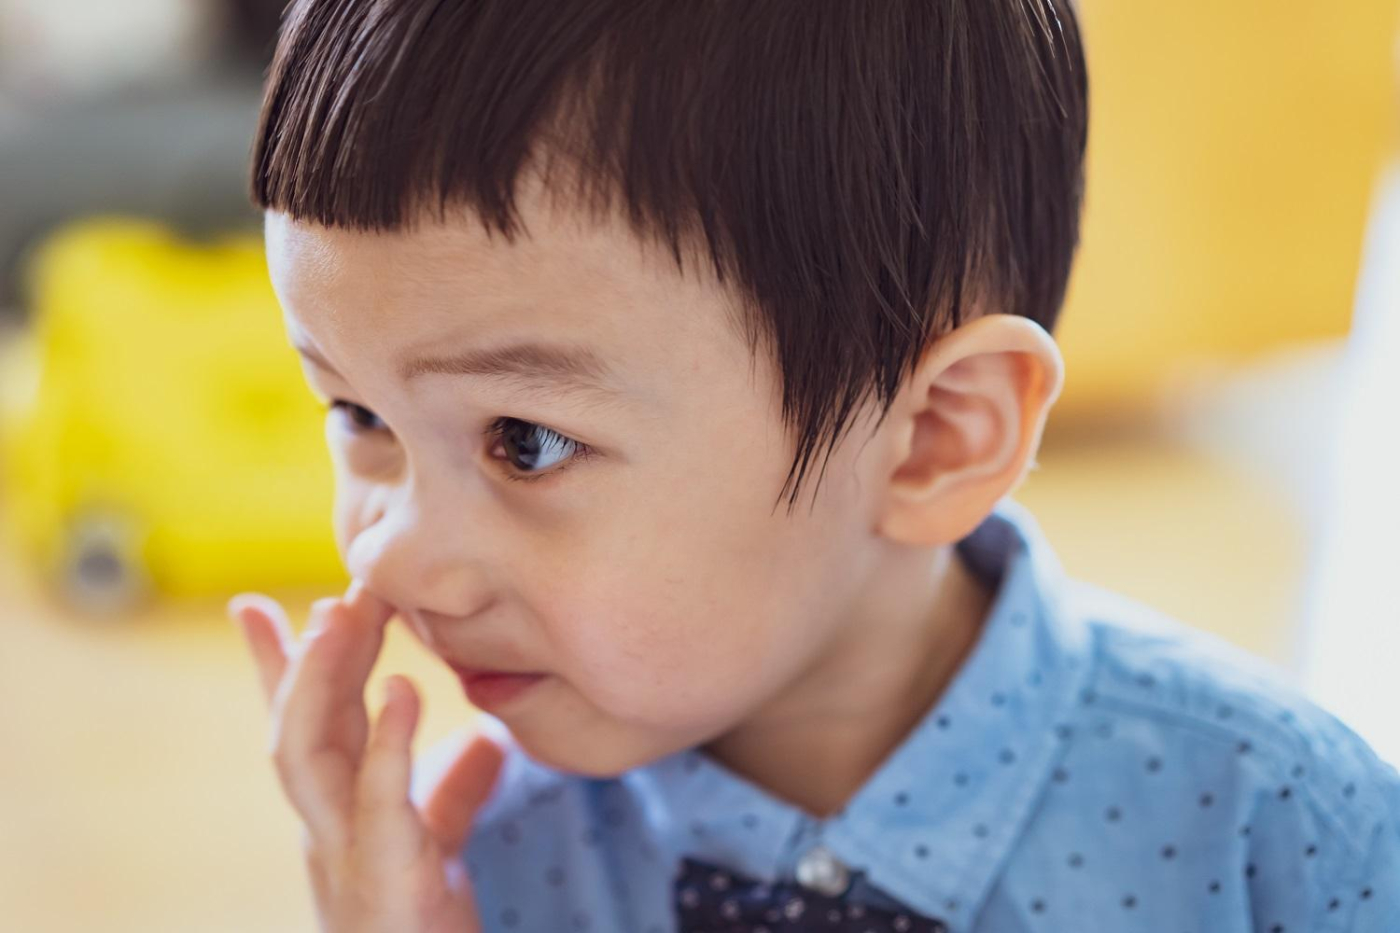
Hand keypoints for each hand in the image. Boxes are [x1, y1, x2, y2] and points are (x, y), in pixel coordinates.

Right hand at [228, 581, 503, 932]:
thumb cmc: (421, 923)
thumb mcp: (437, 842)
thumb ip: (450, 790)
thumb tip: (488, 738)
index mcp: (336, 812)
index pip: (301, 727)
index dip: (276, 668)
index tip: (250, 605)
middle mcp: (326, 827)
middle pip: (296, 725)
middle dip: (306, 654)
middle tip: (337, 590)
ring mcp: (344, 850)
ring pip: (299, 755)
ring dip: (313, 681)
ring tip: (338, 615)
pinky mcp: (384, 875)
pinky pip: (376, 799)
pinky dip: (386, 739)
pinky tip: (402, 687)